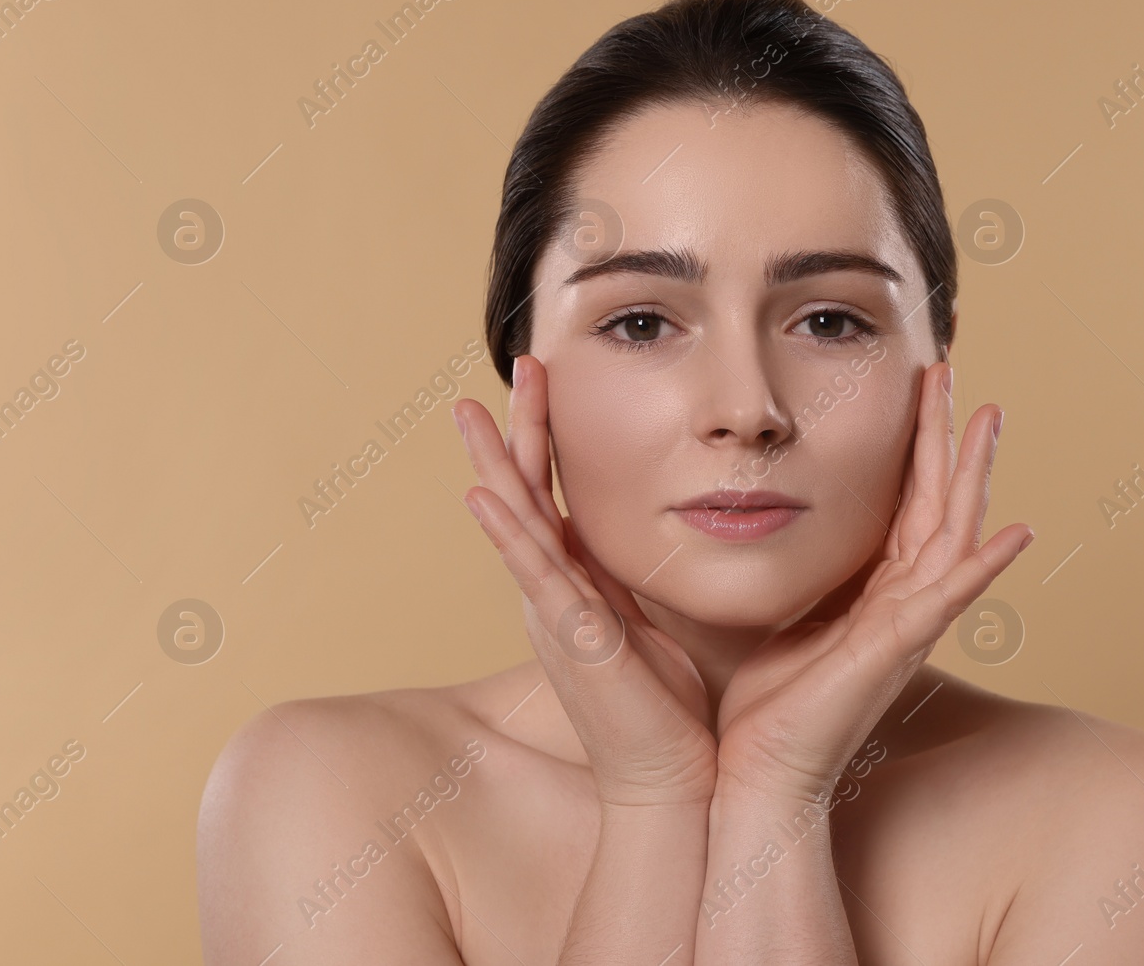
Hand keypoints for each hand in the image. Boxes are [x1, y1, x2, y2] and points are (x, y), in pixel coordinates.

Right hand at [454, 355, 718, 807]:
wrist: (672, 780)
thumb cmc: (669, 708)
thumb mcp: (652, 620)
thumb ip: (642, 577)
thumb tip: (665, 531)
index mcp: (575, 585)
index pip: (552, 494)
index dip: (545, 436)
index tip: (548, 377)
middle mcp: (554, 593)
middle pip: (524, 494)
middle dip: (515, 428)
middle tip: (516, 362)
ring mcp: (554, 615)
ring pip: (516, 525)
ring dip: (494, 463)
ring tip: (471, 409)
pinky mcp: (572, 640)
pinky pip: (533, 577)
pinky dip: (508, 535)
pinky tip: (483, 496)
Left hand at [711, 360, 1032, 804]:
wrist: (755, 773)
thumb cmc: (761, 706)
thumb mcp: (772, 614)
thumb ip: (785, 572)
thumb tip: (750, 520)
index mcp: (872, 594)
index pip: (902, 504)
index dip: (912, 446)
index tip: (914, 388)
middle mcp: (900, 604)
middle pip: (936, 503)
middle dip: (945, 436)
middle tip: (950, 370)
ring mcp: (906, 626)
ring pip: (951, 533)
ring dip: (972, 474)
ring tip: (989, 416)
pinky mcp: (898, 650)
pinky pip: (950, 599)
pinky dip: (985, 566)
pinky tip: (1018, 531)